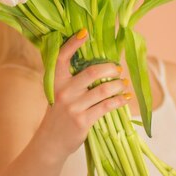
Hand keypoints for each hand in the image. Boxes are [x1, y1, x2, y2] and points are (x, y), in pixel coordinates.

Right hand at [39, 29, 131, 162]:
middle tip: (118, 69)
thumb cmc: (58, 114)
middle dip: (109, 68)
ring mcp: (73, 107)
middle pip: (91, 72)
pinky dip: (119, 101)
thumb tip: (97, 64)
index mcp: (55, 82)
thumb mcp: (57, 93)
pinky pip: (107, 106)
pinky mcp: (83, 120)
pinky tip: (126, 98)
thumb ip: (70, 80)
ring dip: (117, 85)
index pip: (62, 58)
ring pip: (102, 90)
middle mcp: (63, 92)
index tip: (85, 32)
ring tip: (123, 83)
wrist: (50, 142)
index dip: (73, 44)